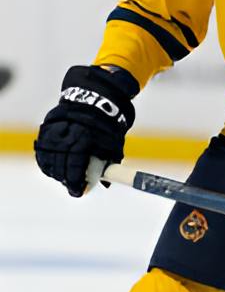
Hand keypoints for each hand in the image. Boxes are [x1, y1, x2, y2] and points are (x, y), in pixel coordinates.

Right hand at [34, 65, 135, 196]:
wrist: (95, 100)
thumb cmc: (107, 125)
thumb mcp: (114, 142)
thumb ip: (109, 163)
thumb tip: (105, 184)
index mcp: (84, 135)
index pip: (75, 163)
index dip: (76, 180)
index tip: (79, 191)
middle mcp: (66, 132)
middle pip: (59, 162)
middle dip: (66, 178)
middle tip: (73, 187)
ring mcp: (53, 129)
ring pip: (48, 157)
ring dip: (56, 171)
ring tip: (65, 178)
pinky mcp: (46, 128)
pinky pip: (42, 151)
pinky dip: (47, 162)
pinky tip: (55, 169)